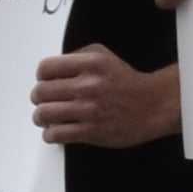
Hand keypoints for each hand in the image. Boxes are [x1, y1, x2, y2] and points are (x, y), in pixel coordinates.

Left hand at [30, 46, 176, 150]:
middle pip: (41, 92)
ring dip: (40, 117)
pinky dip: (50, 134)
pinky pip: (56, 134)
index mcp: (90, 63)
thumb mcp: (104, 56)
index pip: (46, 68)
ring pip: (44, 114)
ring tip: (45, 118)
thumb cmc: (127, 82)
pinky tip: (56, 132)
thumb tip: (51, 70)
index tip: (45, 82)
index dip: (41, 77)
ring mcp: (89, 109)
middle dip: (38, 98)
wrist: (154, 105)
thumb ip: (76, 57)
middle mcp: (88, 85)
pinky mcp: (92, 131)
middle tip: (43, 101)